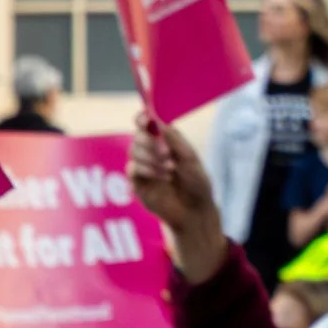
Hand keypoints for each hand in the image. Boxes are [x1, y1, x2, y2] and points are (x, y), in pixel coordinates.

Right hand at [129, 112, 229, 283]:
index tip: (145, 118)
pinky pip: (131, 168)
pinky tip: (161, 177)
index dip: (142, 118)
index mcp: (165, 141)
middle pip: (137, 135)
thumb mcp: (190, 158)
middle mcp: (151, 151)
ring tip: (169, 169)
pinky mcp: (137, 182)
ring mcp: (143, 166)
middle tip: (167, 153)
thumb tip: (159, 122)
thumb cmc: (196, 182)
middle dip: (150, 142)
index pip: (147, 124)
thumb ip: (175, 140)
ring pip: (133, 150)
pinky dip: (146, 169)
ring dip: (151, 157)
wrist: (194, 210)